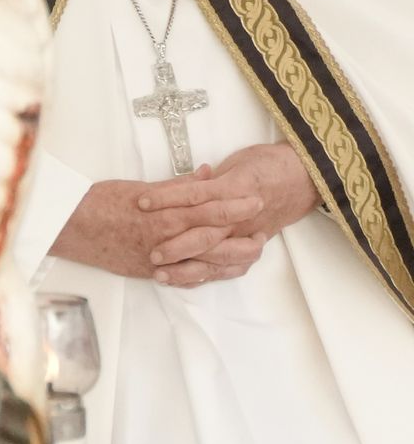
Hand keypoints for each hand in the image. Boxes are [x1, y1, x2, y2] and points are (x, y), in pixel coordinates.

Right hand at [50, 174, 263, 281]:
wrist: (70, 228)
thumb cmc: (100, 202)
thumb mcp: (140, 186)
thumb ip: (176, 185)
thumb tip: (206, 176)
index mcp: (162, 212)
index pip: (207, 208)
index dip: (234, 204)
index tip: (255, 198)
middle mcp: (165, 238)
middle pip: (212, 238)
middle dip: (241, 234)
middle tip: (265, 230)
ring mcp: (159, 259)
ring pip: (203, 262)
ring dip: (231, 259)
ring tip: (252, 253)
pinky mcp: (151, 272)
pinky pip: (185, 276)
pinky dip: (206, 274)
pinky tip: (220, 271)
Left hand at [141, 143, 319, 286]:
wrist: (301, 177)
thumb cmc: (267, 165)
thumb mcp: (236, 162)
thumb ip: (210, 178)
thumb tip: (187, 182)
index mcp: (233, 189)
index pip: (194, 195)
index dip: (167, 198)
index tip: (141, 202)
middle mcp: (239, 217)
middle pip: (204, 235)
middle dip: (175, 246)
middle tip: (151, 253)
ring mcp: (245, 235)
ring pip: (215, 259)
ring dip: (186, 269)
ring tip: (160, 274)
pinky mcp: (250, 246)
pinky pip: (227, 268)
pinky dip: (205, 276)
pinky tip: (183, 281)